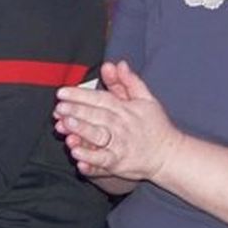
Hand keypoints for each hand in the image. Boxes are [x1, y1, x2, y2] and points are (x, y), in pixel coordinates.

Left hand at [56, 60, 180, 181]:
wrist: (168, 154)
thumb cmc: (155, 125)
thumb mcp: (146, 99)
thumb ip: (129, 81)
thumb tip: (117, 64)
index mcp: (126, 109)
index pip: (101, 98)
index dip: (81, 94)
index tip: (63, 92)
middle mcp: (122, 126)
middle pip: (97, 115)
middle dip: (77, 110)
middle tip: (59, 107)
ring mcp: (120, 145)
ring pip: (98, 136)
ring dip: (82, 130)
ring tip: (66, 125)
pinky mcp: (118, 163)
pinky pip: (102, 161)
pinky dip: (89, 158)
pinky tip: (77, 154)